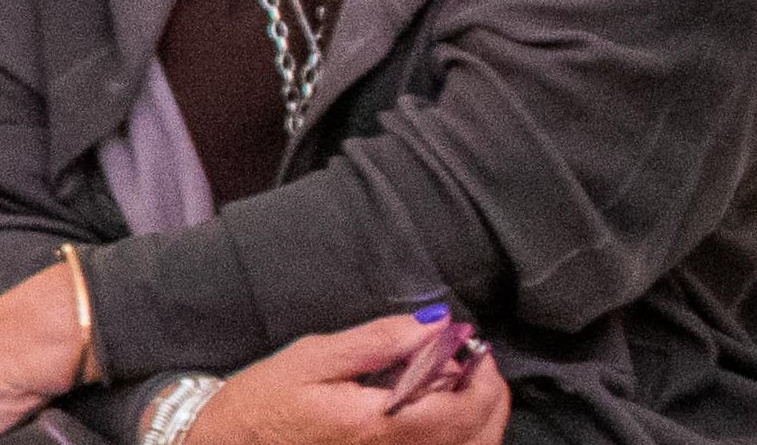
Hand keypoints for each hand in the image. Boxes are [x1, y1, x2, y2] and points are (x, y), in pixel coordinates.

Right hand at [185, 315, 508, 444]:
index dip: (481, 376)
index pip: (460, 410)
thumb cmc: (267, 400)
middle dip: (490, 399)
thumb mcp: (316, 356)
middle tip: (480, 362)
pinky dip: (461, 440)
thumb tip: (435, 324)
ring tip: (469, 385)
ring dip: (481, 422)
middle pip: (476, 440)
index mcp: (378, 426)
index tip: (474, 344)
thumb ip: (379, 341)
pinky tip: (446, 416)